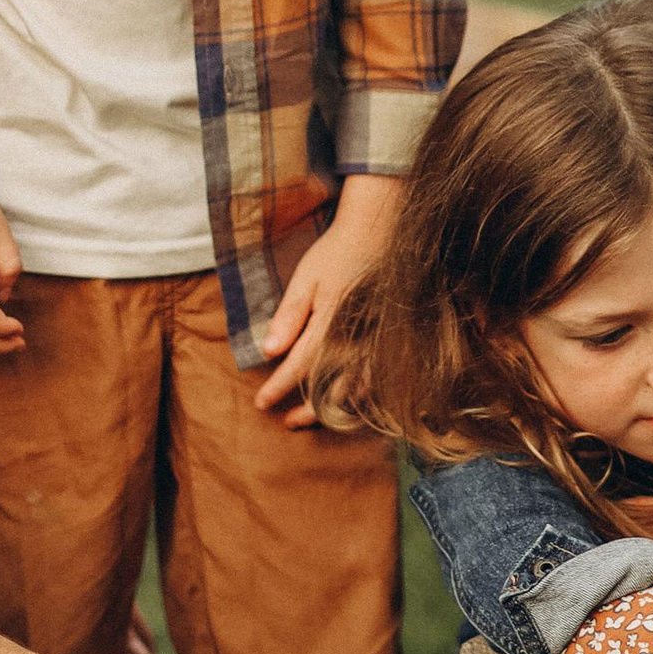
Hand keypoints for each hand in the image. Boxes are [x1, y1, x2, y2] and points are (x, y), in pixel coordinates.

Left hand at [254, 177, 400, 425]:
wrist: (382, 231)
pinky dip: (363, 394)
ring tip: (315, 417)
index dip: (278, 388)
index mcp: (330, 325)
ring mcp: (377, 341)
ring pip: (358, 390)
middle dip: (307, 410)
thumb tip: (269, 351)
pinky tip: (350, 398)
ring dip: (335, 408)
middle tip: (288, 422)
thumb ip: (289, 316)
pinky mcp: (391, 337)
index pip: (299, 367)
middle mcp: (356, 340)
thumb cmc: (338, 252)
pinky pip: (379, 377)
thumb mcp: (306, 278)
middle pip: (330, 389)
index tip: (262, 403)